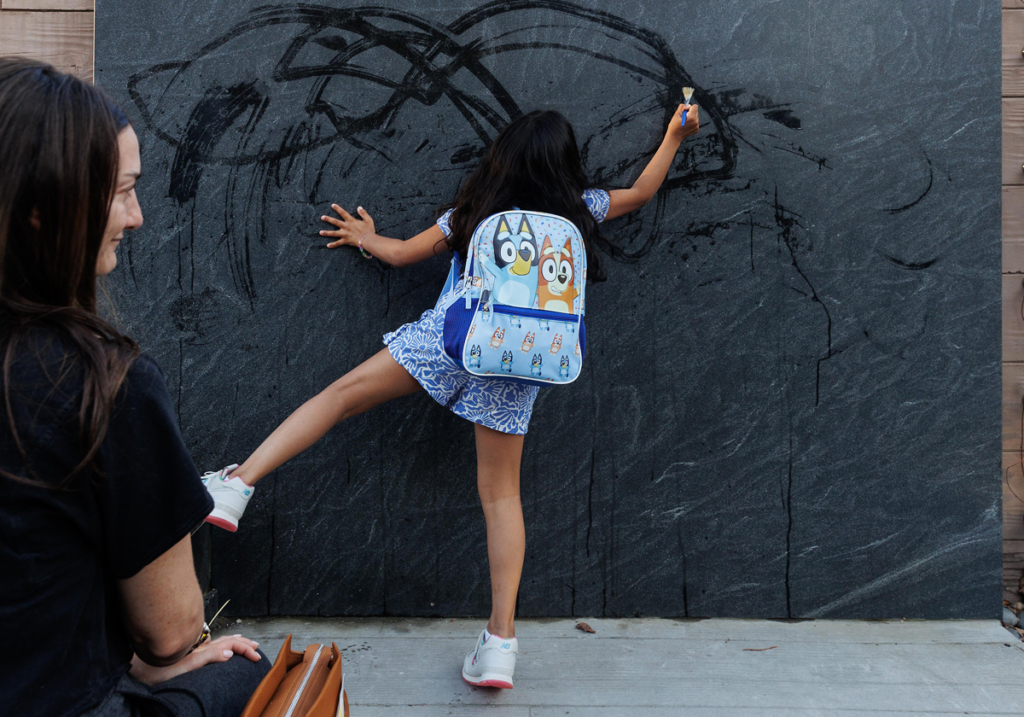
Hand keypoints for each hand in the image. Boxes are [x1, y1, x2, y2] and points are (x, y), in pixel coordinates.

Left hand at [130, 634, 261, 685]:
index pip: (231, 645)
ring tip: (241, 640)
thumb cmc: (155, 670)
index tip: (257, 657)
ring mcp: (193, 649)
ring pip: (218, 642)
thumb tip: (229, 653)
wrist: (133, 666)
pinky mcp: (185, 653)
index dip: (245, 649)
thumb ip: (206, 658)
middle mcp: (199, 647)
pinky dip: (220, 645)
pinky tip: (217, 645)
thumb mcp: (183, 667)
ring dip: (233, 642)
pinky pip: (210, 646)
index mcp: (202, 651)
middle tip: (256, 648)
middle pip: (227, 641)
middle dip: (243, 643)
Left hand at [320, 204, 375, 248]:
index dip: (338, 209)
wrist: (368, 240)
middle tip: (322, 217)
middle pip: (335, 222)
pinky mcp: (346, 241)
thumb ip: (363, 213)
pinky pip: (338, 243)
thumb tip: (359, 207)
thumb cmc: (369, 230)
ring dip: (327, 233)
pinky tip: (328, 245)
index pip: (343, 213)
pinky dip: (333, 245)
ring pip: (334, 233)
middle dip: (328, 219)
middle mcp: (346, 227)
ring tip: (320, 232)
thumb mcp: (368, 220)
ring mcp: (345, 234)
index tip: (332, 205)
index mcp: (351, 221)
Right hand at [667, 103, 699, 142]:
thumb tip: (688, 105)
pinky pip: (695, 122)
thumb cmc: (674, 126)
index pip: (695, 106)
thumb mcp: (676, 114)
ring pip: (696, 116)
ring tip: (684, 122)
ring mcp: (697, 126)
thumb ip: (682, 107)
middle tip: (683, 118)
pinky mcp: (696, 129)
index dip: (689, 108)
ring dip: (691, 117)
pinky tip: (686, 125)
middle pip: (696, 111)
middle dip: (690, 112)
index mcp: (692, 117)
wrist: (674, 137)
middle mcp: (696, 122)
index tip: (685, 112)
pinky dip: (691, 122)